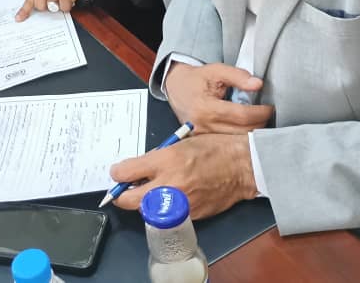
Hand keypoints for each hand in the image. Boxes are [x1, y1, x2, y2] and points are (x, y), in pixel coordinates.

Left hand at [110, 134, 257, 218]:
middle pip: (129, 200)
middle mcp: (170, 184)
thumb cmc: (213, 149)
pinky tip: (169, 198)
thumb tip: (137, 169)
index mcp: (166, 161)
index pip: (126, 172)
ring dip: (143, 202)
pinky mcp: (189, 215)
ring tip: (148, 191)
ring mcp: (179, 203)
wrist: (242, 166)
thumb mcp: (179, 144)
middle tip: (122, 190)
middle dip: (121, 195)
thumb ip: (155, 157)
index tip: (117, 172)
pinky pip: (166, 215)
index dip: (117, 173)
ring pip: (147, 210)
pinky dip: (163, 208)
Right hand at [165, 62, 272, 133]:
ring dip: (252, 132)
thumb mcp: (216, 70)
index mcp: (205, 107)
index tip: (270, 107)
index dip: (261, 112)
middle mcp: (203, 125)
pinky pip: (228, 144)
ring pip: (237, 141)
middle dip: (260, 123)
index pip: (242, 115)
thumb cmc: (196, 79)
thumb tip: (258, 84)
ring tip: (259, 121)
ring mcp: (202, 136)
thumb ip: (238, 76)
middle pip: (242, 132)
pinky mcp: (203, 141)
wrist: (176, 87)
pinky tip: (246, 128)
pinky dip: (240, 137)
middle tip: (267, 114)